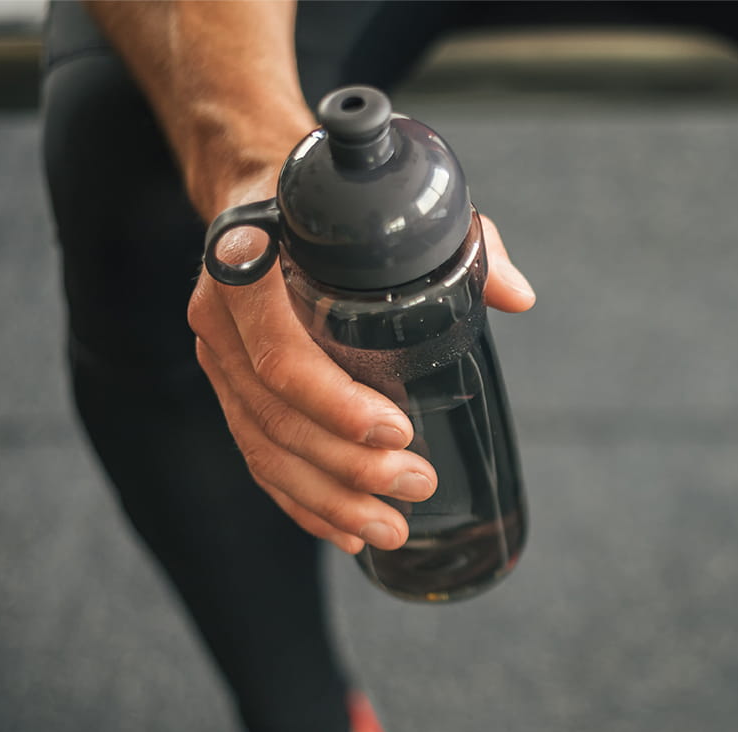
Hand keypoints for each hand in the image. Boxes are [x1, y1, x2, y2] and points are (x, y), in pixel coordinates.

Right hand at [190, 179, 535, 553]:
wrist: (268, 194)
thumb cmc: (342, 211)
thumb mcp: (400, 212)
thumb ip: (466, 244)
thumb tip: (517, 297)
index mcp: (251, 267)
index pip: (280, 353)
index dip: (336, 403)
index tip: (398, 431)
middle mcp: (221, 318)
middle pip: (276, 415)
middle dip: (348, 466)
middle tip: (416, 486)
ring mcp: (220, 359)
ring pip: (266, 449)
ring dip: (329, 500)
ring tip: (391, 529)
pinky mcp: (228, 392)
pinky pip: (259, 459)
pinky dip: (304, 502)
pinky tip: (347, 532)